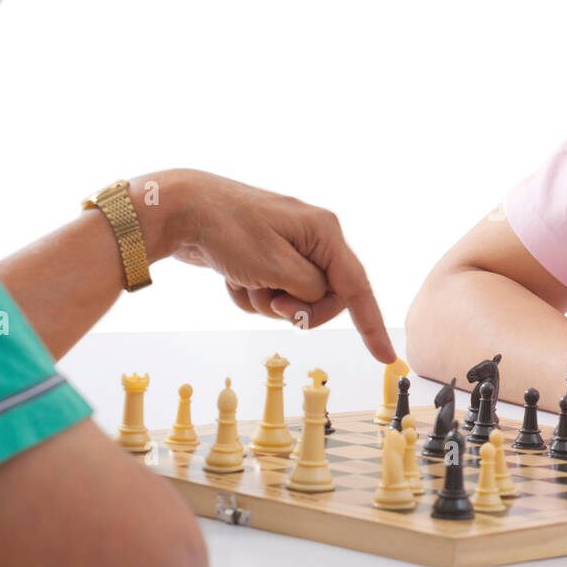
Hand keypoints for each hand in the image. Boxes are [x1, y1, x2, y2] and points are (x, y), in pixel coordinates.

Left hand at [151, 169, 395, 363]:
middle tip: (269, 301)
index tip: (386, 357)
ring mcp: (288, 247)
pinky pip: (270, 292)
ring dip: (265, 302)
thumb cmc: (227, 229)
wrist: (180, 209)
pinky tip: (232, 279)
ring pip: (294, 299)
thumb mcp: (275, 266)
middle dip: (295, 309)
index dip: (371, 325)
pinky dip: (250, 294)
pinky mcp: (266, 257)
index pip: (357, 287)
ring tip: (243, 281)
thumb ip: (308, 290)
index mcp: (324, 232)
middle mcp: (313, 238)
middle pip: (325, 297)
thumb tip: (315, 300)